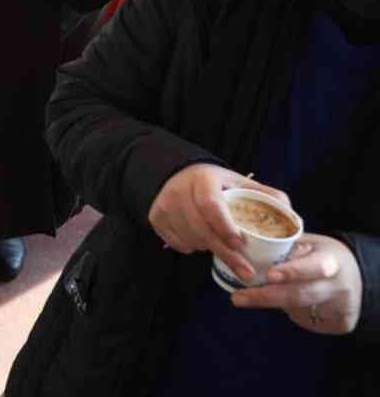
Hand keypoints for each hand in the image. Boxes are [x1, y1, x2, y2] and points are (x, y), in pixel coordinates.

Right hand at [148, 163, 291, 282]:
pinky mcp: (156, 217)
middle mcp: (180, 191)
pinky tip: (201, 242)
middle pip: (202, 228)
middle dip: (226, 253)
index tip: (241, 244)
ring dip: (209, 250)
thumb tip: (293, 218)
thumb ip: (268, 196)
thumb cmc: (216, 183)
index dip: (225, 226)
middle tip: (247, 272)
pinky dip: (191, 248)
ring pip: (190, 238)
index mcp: (203, 179)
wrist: (177, 175)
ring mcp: (165, 205)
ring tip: (223, 249)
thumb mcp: (240, 182)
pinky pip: (176, 243)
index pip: (211, 204)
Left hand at [231, 233, 361, 334]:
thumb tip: (242, 247)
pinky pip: (306, 320)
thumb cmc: (320, 254)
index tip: (269, 275)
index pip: (314, 267)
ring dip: (271, 304)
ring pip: (299, 310)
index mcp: (331, 260)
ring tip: (246, 298)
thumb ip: (284, 247)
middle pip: (301, 295)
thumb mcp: (308, 244)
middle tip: (237, 298)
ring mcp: (341, 306)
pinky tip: (283, 305)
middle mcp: (338, 285)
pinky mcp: (340, 323)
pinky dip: (290, 312)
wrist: (354, 275)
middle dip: (265, 297)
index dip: (292, 272)